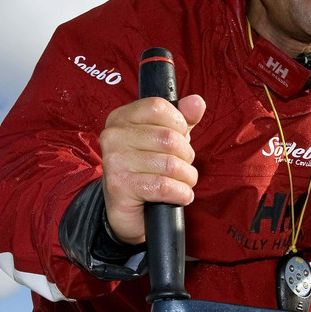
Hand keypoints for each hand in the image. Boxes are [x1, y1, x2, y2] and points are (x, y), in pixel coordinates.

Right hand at [99, 94, 205, 243]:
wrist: (126, 209)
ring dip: (187, 178)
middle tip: (181, 166)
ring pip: (170, 164)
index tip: (179, 139)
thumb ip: (182, 119)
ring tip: (182, 182)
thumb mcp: (165, 138)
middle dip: (186, 156)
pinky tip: (179, 195)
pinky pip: (164, 186)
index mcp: (121, 117)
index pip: (158, 107)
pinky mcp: (120, 187)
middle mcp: (113, 136)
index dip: (179, 124)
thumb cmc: (146, 169)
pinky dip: (181, 193)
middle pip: (169, 138)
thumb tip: (197, 102)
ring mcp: (114, 162)